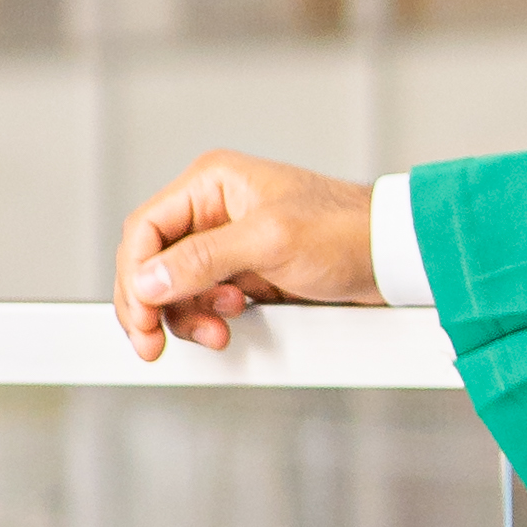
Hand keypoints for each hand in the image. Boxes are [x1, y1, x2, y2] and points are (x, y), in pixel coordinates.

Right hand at [114, 152, 381, 360]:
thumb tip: (148, 279)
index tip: (141, 317)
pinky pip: (205, 301)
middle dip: (154, 304)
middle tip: (154, 342)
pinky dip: (209, 318)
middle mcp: (214, 210)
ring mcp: (228, 243)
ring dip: (187, 315)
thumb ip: (205, 259)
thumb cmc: (346, 230)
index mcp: (213, 183)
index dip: (135, 276)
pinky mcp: (243, 272)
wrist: (391, 260)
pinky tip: (231, 322)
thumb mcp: (271, 241)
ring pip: (175, 288)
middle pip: (153, 263)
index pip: (145, 230)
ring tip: (218, 329)